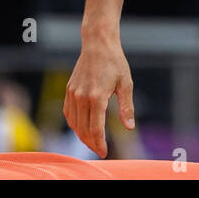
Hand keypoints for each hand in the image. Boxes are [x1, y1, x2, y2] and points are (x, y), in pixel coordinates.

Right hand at [63, 41, 134, 157]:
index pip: (95, 129)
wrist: (98, 44)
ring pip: (74, 124)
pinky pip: (68, 113)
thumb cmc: (115, 62)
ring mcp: (73, 93)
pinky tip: (82, 128)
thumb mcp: (126, 84)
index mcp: (97, 97)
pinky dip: (74, 124)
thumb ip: (126, 107)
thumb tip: (130, 127)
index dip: (99, 144)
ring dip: (82, 136)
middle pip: (83, 130)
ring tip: (92, 142)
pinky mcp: (68, 90)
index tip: (104, 153)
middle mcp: (81, 97)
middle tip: (99, 151)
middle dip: (91, 144)